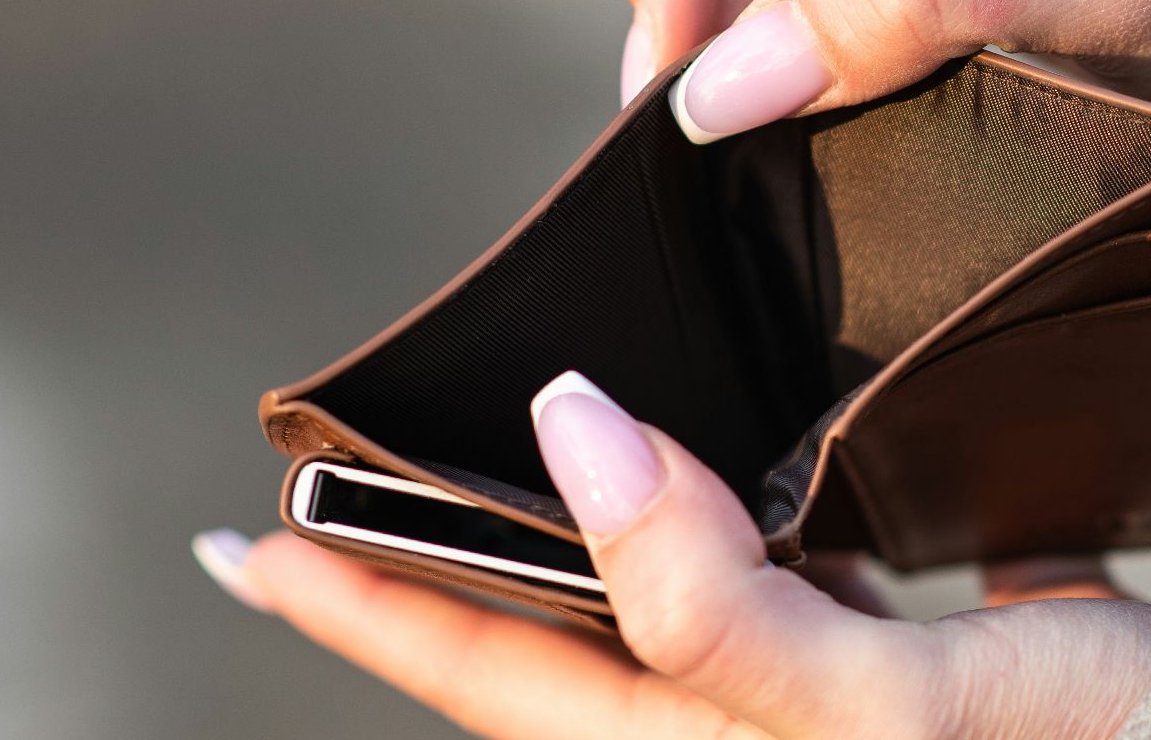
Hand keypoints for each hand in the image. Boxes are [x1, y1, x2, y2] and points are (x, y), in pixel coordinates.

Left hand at [198, 373, 1150, 737]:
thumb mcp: (876, 710)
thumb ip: (707, 602)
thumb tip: (575, 440)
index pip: (492, 680)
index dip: (361, 610)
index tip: (251, 533)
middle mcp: (745, 736)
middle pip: (558, 647)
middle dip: (448, 568)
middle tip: (358, 486)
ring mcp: (821, 701)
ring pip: (658, 611)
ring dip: (578, 541)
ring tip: (512, 466)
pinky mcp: (900, 657)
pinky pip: (782, 583)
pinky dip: (733, 523)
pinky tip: (744, 461)